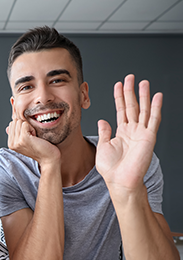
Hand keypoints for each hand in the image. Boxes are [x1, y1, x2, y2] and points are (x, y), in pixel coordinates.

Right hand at [7, 118, 60, 165]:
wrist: (48, 157)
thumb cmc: (40, 148)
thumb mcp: (25, 141)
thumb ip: (17, 133)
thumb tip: (9, 125)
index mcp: (10, 144)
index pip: (11, 124)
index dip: (22, 127)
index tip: (28, 137)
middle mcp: (12, 143)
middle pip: (15, 122)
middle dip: (25, 126)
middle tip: (31, 137)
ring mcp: (16, 141)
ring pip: (19, 122)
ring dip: (29, 127)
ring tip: (33, 137)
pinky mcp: (23, 139)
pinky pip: (25, 124)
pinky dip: (32, 128)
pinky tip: (35, 137)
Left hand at [96, 74, 161, 193]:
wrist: (120, 181)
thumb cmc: (111, 169)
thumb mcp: (103, 147)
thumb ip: (104, 132)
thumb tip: (102, 120)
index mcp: (121, 132)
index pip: (121, 110)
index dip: (120, 97)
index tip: (118, 85)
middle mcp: (132, 131)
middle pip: (132, 106)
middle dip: (130, 91)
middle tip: (130, 77)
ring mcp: (141, 133)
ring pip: (143, 109)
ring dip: (143, 95)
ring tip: (143, 82)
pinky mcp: (148, 137)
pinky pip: (153, 119)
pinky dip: (156, 107)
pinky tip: (157, 96)